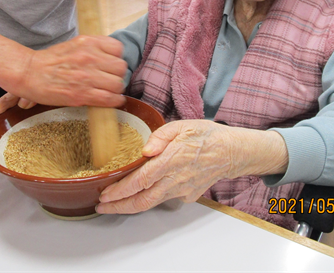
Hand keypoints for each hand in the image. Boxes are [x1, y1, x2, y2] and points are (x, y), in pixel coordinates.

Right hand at [0, 35, 126, 133]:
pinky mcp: (82, 95)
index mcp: (88, 42)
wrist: (29, 73)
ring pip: (118, 84)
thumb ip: (93, 48)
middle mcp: (90, 57)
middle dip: (117, 74)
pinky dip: (114, 101)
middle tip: (109, 79)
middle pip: (121, 67)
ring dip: (115, 89)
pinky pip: (109, 99)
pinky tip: (110, 100)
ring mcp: (87, 76)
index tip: (111, 64)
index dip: (116, 58)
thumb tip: (111, 56)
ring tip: (108, 90)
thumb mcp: (74, 44)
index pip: (118, 48)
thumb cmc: (50, 60)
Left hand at [96, 121, 288, 214]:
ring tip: (113, 205)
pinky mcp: (187, 195)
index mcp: (172, 160)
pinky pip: (165, 198)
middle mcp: (175, 179)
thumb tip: (145, 150)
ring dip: (130, 206)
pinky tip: (140, 194)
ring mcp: (182, 190)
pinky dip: (150, 199)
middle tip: (102, 207)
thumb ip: (161, 136)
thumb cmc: (207, 136)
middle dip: (119, 206)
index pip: (141, 180)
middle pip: (143, 200)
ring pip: (152, 203)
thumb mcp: (183, 125)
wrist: (232, 152)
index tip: (105, 195)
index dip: (121, 190)